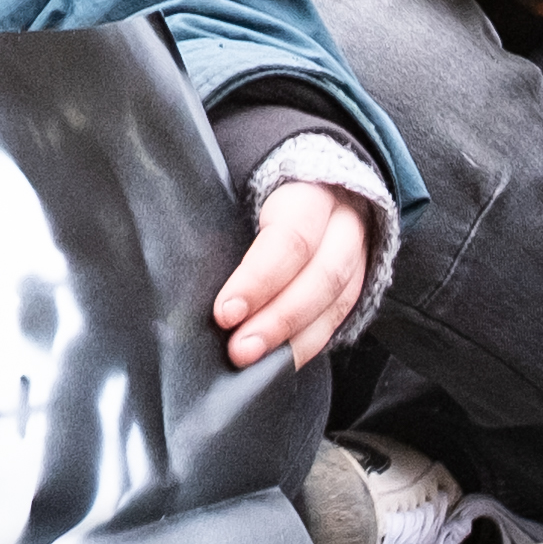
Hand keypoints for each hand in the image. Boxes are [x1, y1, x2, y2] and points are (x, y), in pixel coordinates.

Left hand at [214, 179, 375, 369]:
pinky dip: (307, 344)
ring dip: (293, 340)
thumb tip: (184, 263)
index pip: (291, 238)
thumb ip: (220, 217)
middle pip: (321, 276)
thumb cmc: (260, 187)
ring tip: (254, 361)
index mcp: (311, 190)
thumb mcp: (240, 184)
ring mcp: (357, 252)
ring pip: (336, 302)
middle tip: (239, 349)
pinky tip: (279, 362)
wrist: (313, 181)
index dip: (258, 279)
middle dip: (278, 320)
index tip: (224, 312)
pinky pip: (339, 318)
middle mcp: (343, 221)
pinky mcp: (358, 279)